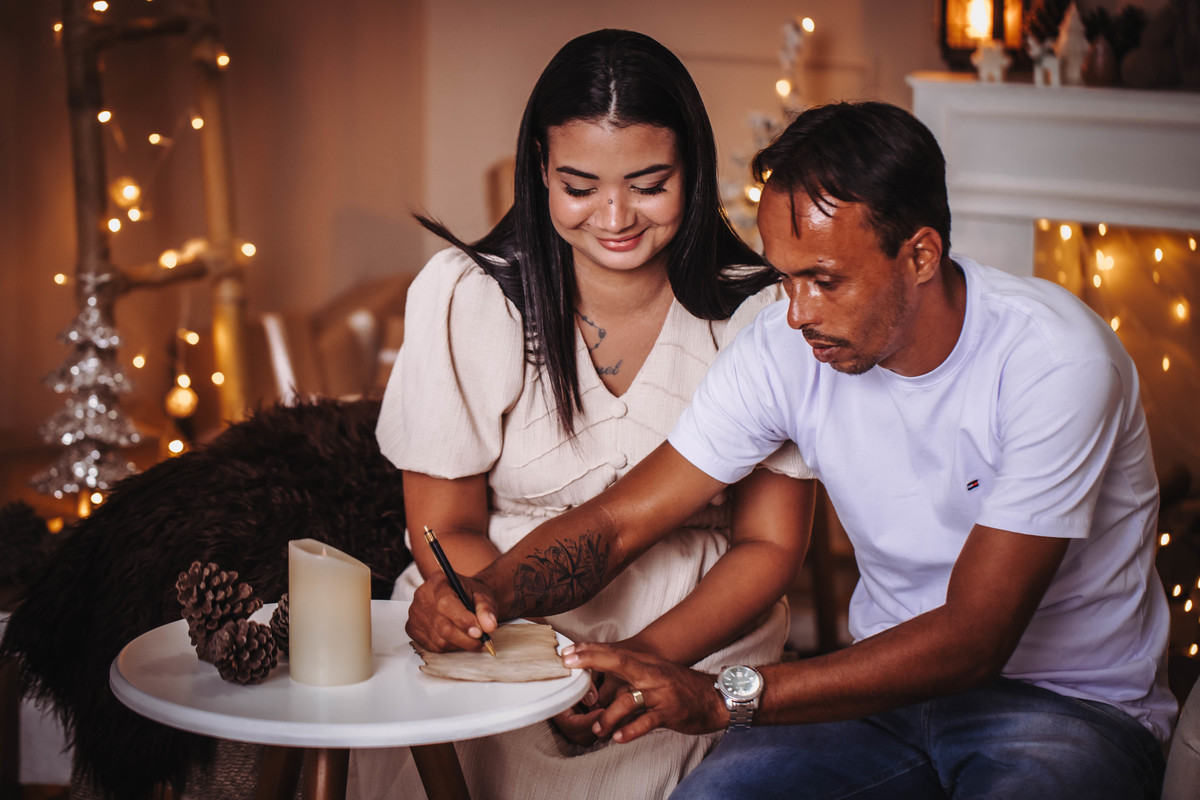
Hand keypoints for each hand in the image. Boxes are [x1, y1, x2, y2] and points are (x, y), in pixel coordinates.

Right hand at [405, 572, 497, 651]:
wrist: (463, 598)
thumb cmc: (471, 596)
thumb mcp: (484, 597)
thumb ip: (487, 609)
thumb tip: (489, 626)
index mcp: (438, 581)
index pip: (445, 604)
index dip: (462, 620)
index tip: (479, 631)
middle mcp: (422, 595)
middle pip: (442, 625)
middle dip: (464, 637)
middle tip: (481, 640)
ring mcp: (415, 613)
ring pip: (439, 639)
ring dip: (460, 644)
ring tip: (473, 639)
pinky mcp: (412, 629)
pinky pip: (433, 646)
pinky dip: (450, 647)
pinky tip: (459, 639)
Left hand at [561, 642, 725, 742]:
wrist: (715, 697)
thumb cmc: (681, 687)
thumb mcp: (656, 673)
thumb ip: (631, 674)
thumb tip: (601, 676)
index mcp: (646, 663)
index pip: (614, 653)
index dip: (590, 650)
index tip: (568, 651)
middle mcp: (652, 674)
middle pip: (619, 662)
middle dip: (592, 661)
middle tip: (570, 664)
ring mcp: (661, 693)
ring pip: (629, 699)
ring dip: (608, 715)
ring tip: (598, 729)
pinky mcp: (670, 712)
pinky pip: (647, 721)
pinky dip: (630, 730)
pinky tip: (618, 737)